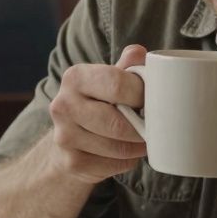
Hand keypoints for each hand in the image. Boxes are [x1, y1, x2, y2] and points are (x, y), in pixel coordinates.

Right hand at [45, 44, 148, 183]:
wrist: (69, 137)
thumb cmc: (98, 103)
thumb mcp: (110, 80)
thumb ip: (127, 66)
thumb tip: (140, 52)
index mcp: (75, 77)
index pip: (117, 84)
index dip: (142, 94)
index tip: (150, 99)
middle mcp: (63, 105)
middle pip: (117, 122)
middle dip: (142, 126)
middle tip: (152, 125)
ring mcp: (64, 136)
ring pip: (118, 147)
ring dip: (138, 146)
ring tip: (143, 138)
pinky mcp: (71, 162)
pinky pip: (114, 165)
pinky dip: (128, 161)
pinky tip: (126, 152)